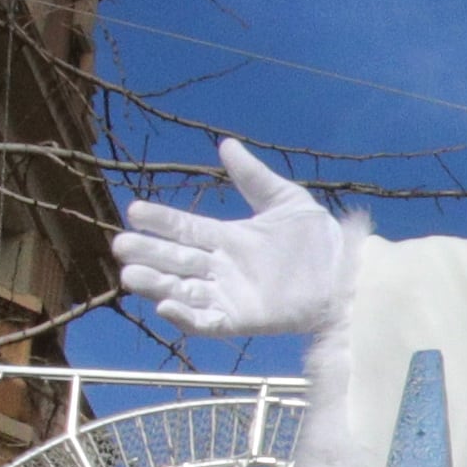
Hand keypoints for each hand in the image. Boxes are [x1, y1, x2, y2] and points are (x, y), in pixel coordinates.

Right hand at [114, 138, 355, 339]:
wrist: (345, 274)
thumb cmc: (317, 239)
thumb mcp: (284, 200)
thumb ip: (253, 176)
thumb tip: (226, 144)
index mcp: (226, 238)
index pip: (183, 228)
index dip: (159, 220)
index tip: (134, 210)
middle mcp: (220, 267)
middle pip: (174, 259)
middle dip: (147, 253)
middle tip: (121, 245)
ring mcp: (227, 295)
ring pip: (181, 290)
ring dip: (155, 284)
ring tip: (130, 274)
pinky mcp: (239, 320)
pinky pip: (205, 322)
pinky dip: (184, 317)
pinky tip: (164, 305)